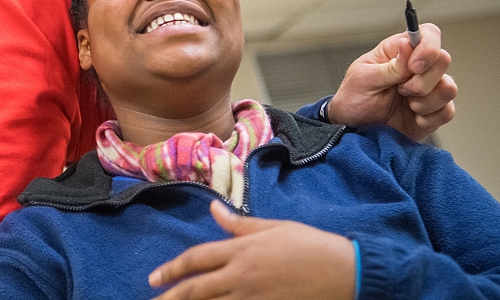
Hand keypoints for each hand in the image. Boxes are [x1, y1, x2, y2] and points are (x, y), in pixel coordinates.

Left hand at [148, 201, 353, 299]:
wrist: (345, 271)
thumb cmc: (309, 244)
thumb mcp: (272, 227)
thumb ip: (238, 224)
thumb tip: (213, 209)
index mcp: (241, 251)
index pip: (197, 259)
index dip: (172, 269)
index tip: (154, 278)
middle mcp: (242, 276)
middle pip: (197, 289)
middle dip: (171, 297)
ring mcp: (254, 298)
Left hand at [328, 23, 455, 141]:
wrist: (354, 127)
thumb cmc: (355, 98)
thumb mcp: (364, 78)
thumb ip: (390, 66)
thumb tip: (407, 43)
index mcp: (399, 51)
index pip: (428, 34)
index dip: (428, 47)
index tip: (414, 66)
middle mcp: (419, 67)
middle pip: (443, 60)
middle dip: (421, 81)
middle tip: (400, 89)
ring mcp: (430, 89)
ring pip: (448, 88)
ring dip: (424, 101)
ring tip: (405, 104)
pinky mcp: (435, 111)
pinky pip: (447, 111)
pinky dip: (428, 118)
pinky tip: (413, 118)